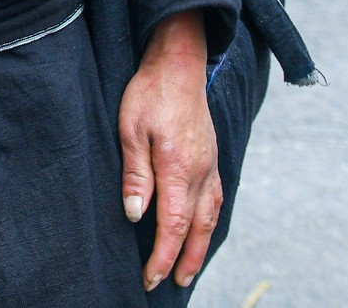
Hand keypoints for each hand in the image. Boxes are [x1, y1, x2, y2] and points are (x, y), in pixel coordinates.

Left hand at [119, 10, 219, 291]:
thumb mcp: (130, 130)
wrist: (180, 63)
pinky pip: (216, 198)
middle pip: (198, 228)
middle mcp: (202, 171)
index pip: (173, 224)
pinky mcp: (212, 156)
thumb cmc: (149, 92)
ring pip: (211, 216)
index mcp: (180, 168)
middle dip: (184, 260)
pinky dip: (210, 222)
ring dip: (201, 246)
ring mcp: (211, 163)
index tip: (151, 278)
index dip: (162, 256)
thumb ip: (136, 175)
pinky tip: (202, 228)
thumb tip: (135, 215)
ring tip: (188, 268)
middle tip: (172, 284)